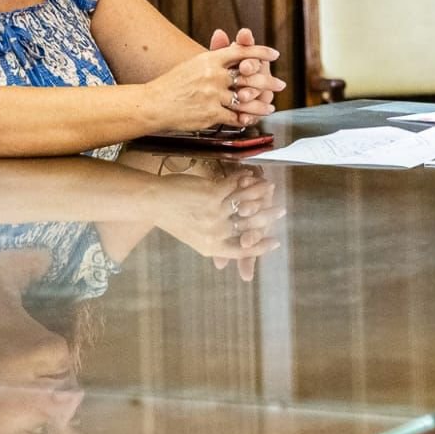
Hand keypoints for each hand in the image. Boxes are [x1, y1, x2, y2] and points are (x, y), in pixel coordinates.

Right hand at [148, 38, 280, 129]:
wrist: (153, 104)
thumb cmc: (172, 85)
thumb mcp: (193, 65)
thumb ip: (215, 62)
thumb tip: (236, 55)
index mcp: (209, 59)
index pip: (241, 52)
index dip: (261, 52)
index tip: (274, 55)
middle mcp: (213, 75)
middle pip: (250, 76)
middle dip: (269, 82)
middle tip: (280, 85)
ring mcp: (213, 95)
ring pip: (246, 100)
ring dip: (261, 105)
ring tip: (270, 107)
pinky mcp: (211, 113)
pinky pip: (235, 116)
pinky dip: (244, 119)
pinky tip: (251, 120)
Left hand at [150, 167, 283, 280]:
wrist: (153, 202)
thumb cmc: (172, 219)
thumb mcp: (194, 238)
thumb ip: (213, 243)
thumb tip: (224, 259)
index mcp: (211, 247)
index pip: (242, 251)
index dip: (261, 247)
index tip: (275, 242)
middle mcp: (214, 233)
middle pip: (249, 227)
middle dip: (268, 218)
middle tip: (281, 211)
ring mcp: (214, 214)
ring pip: (245, 204)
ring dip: (261, 194)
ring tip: (271, 188)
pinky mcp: (212, 195)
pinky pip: (235, 188)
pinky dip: (245, 180)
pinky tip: (252, 174)